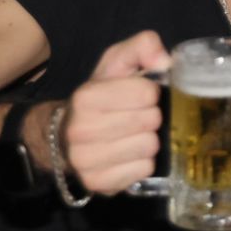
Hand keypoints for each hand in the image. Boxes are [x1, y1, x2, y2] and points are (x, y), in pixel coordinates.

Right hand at [55, 31, 170, 192]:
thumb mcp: (117, 63)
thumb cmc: (100, 96)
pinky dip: (142, 162)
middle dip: (151, 116)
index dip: (150, 92)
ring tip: (132, 135)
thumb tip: (165, 60)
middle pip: (151, 120)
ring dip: (148, 140)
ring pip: (149, 147)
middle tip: (137, 116)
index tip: (139, 96)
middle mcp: (81, 130)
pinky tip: (128, 155)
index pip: (147, 93)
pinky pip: (143, 170)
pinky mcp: (98, 184)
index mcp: (86, 97)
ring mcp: (86, 161)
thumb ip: (142, 47)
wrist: (65, 135)